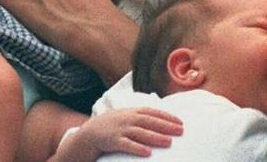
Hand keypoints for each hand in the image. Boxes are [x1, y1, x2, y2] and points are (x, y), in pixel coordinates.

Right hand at [54, 108, 182, 160]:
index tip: (180, 122)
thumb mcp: (123, 117)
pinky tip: (147, 153)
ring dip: (155, 137)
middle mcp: (125, 119)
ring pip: (139, 133)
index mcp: (129, 112)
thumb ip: (138, 117)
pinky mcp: (111, 141)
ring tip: (168, 142)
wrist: (86, 134)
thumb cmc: (108, 127)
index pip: (151, 112)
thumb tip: (160, 121)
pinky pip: (126, 145)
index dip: (166, 116)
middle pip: (148, 121)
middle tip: (180, 131)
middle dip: (165, 125)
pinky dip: (137, 148)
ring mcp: (118, 130)